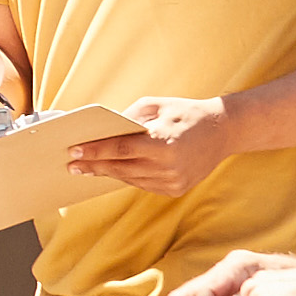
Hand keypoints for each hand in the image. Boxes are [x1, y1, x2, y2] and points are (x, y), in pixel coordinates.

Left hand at [67, 94, 238, 194]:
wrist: (224, 131)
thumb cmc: (186, 113)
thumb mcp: (157, 106)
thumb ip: (129, 117)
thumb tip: (102, 131)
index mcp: (163, 143)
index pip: (120, 148)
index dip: (95, 151)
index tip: (74, 151)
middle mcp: (168, 166)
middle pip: (121, 168)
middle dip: (94, 165)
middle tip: (71, 164)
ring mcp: (173, 181)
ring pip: (130, 179)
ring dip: (107, 173)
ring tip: (86, 168)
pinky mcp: (176, 190)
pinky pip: (143, 184)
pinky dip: (127, 177)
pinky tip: (112, 171)